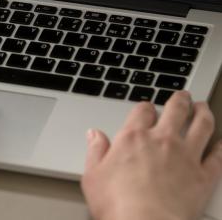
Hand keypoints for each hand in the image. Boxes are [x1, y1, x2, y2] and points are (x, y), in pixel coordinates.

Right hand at [81, 91, 221, 219]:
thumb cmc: (117, 205)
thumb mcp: (93, 176)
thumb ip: (95, 151)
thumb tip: (94, 135)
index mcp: (133, 138)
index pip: (143, 110)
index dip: (146, 107)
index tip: (147, 108)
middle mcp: (161, 141)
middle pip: (176, 110)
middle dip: (181, 100)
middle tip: (183, 96)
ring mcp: (185, 157)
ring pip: (201, 126)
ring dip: (204, 113)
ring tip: (204, 108)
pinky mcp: (203, 177)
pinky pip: (217, 157)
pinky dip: (221, 147)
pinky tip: (221, 143)